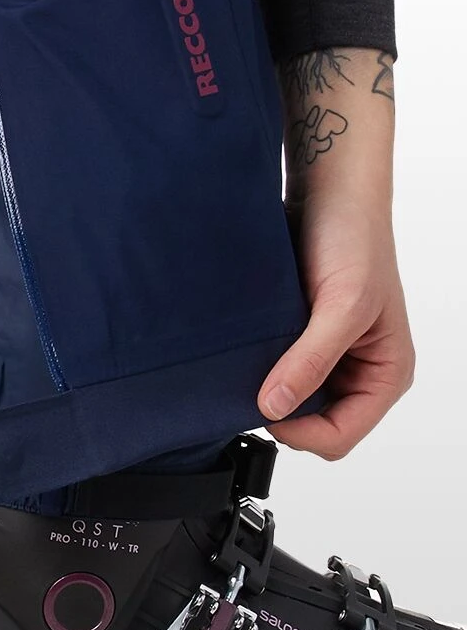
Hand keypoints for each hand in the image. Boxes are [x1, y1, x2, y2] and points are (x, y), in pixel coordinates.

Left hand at [257, 47, 413, 459]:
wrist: (327, 193)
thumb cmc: (352, 238)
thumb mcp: (341, 304)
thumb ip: (311, 361)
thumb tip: (274, 406)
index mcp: (385, 375)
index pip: (339, 437)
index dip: (300, 432)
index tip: (265, 407)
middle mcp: (357, 373)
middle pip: (311, 426)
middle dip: (281, 412)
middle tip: (249, 384)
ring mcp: (325, 359)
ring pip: (289, 403)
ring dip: (265, 389)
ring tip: (248, 363)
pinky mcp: (298, 341)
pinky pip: (273, 373)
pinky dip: (256, 369)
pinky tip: (244, 351)